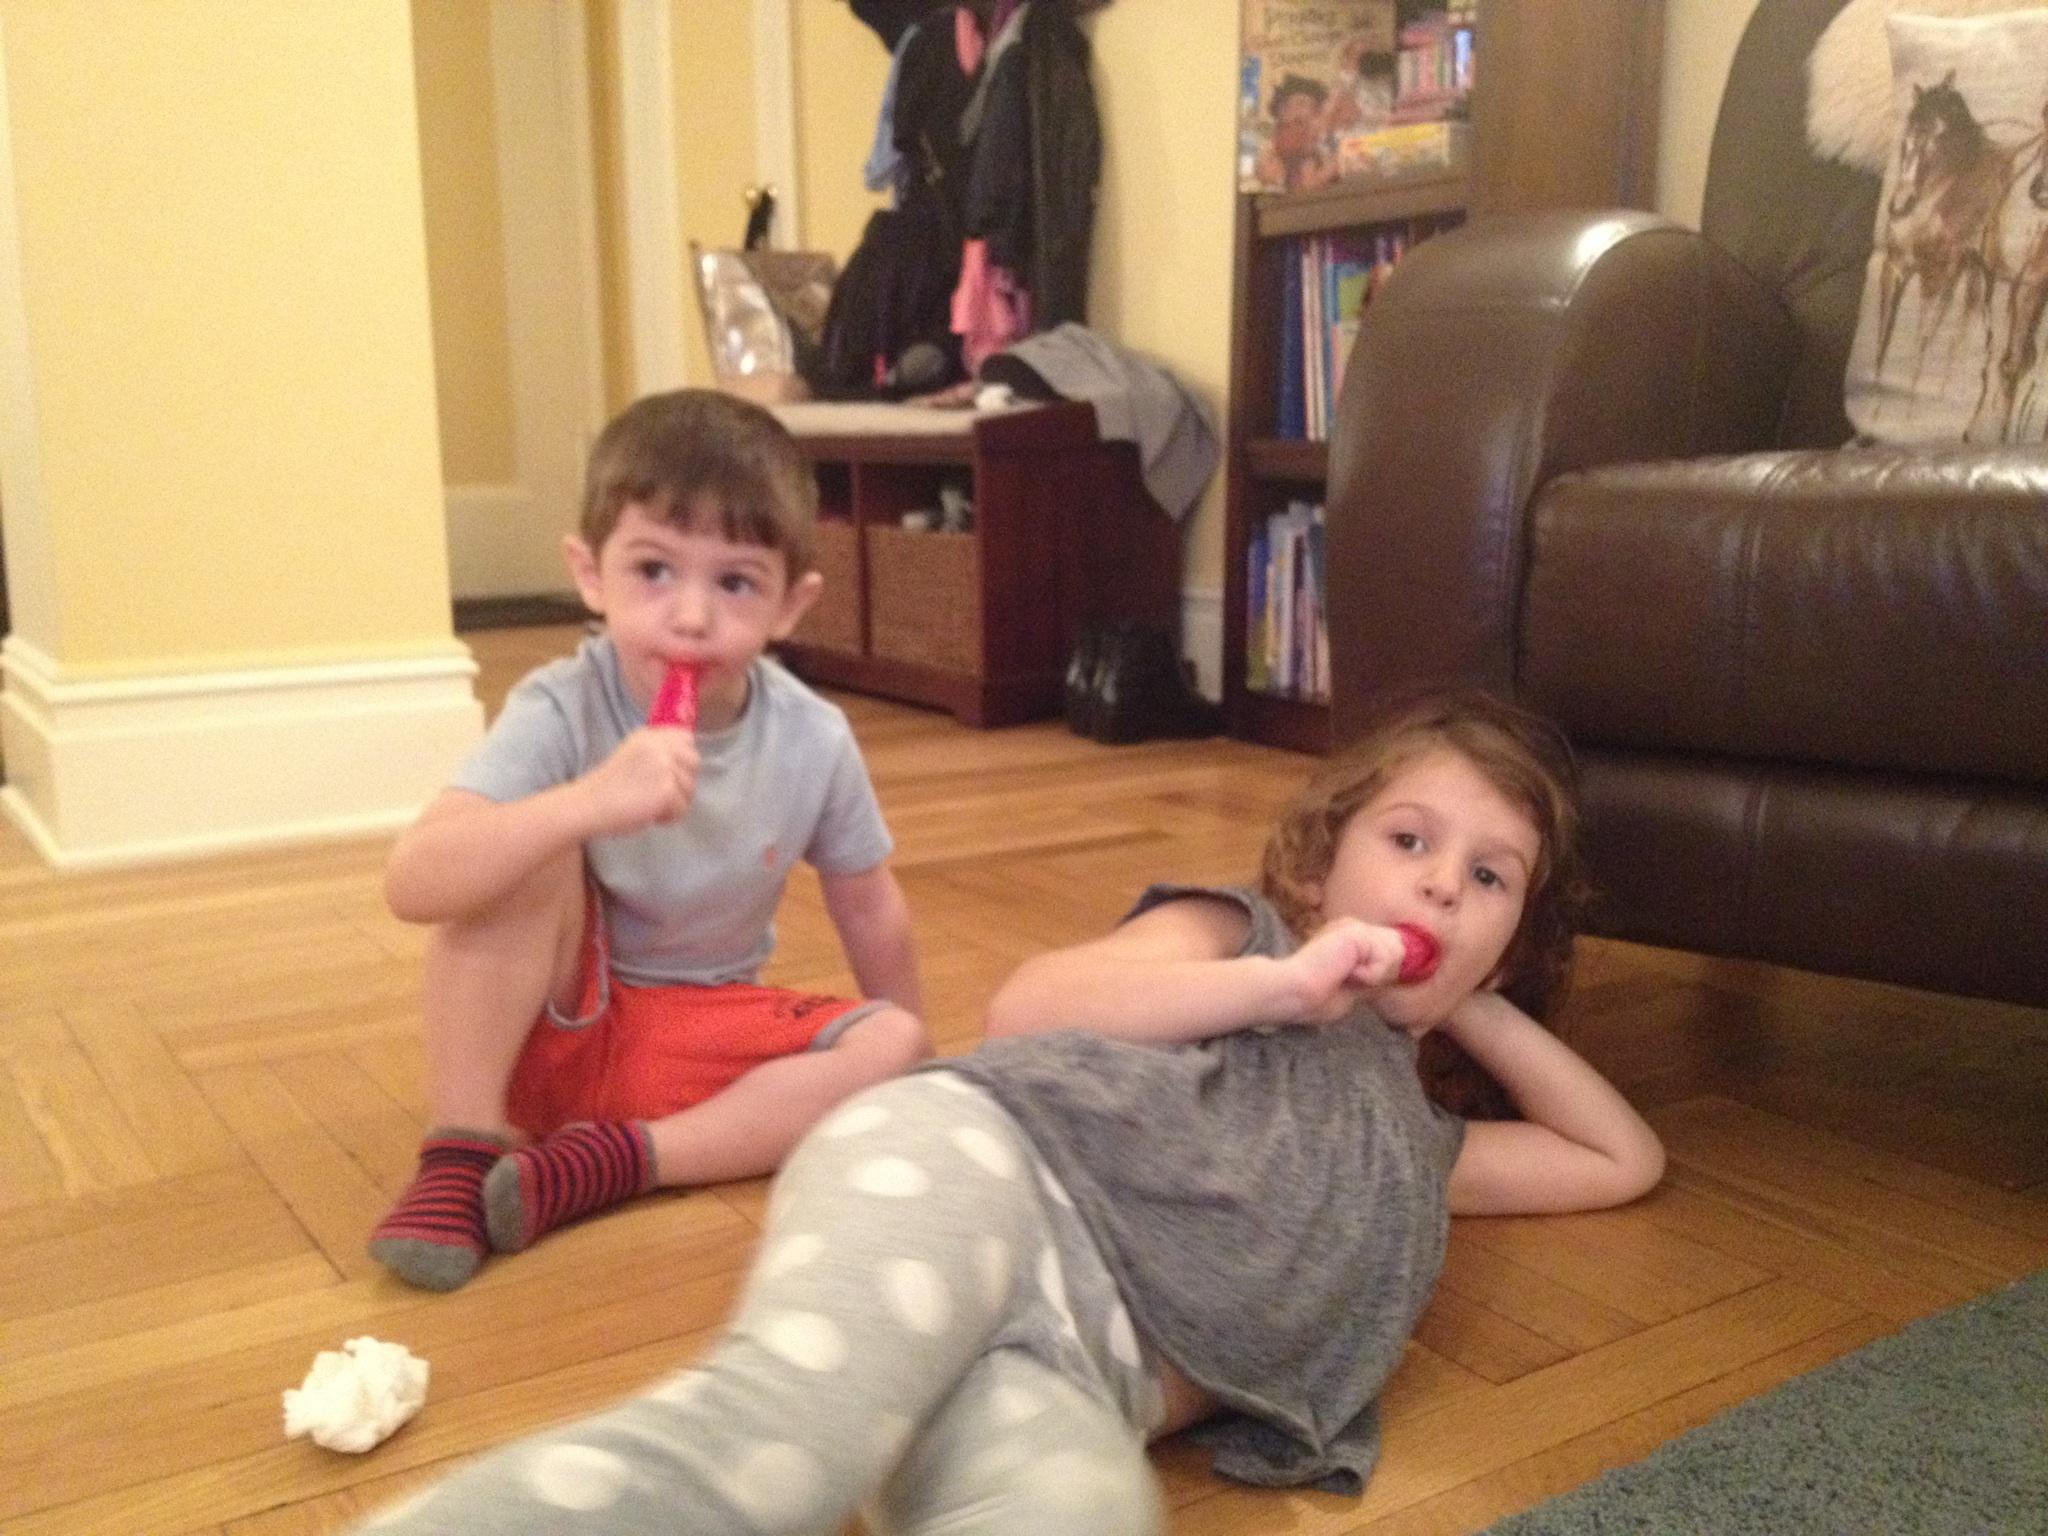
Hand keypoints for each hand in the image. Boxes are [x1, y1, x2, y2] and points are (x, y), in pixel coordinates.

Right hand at [577, 726, 698, 835]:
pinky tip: (650, 815)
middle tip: (661, 795)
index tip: (670, 773)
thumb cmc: (607, 789)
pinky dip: (669, 817)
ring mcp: (664, 766)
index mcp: (648, 736)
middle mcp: (658, 746)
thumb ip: (656, 754)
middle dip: (683, 781)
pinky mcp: (666, 789)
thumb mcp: (632, 758)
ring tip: (651, 806)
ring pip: (690, 788)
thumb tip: (684, 761)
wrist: (587, 805)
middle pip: (693, 761)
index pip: (684, 737)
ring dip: (675, 802)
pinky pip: (682, 808)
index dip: (682, 757)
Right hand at [1282, 917, 1407, 1021]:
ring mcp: (1354, 926)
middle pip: (1398, 946)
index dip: (1385, 969)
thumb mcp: (1355, 984)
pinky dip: (1371, 974)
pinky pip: (1384, 958)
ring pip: (1396, 952)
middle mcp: (1352, 926)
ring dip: (1377, 974)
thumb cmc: (1317, 997)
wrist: (1296, 993)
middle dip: (1384, 970)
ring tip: (1350, 977)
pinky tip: (1347, 974)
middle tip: (1354, 979)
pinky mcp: (1356, 932)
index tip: (1357, 982)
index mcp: (1349, 937)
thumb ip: (1374, 971)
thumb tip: (1400, 967)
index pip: (1389, 947)